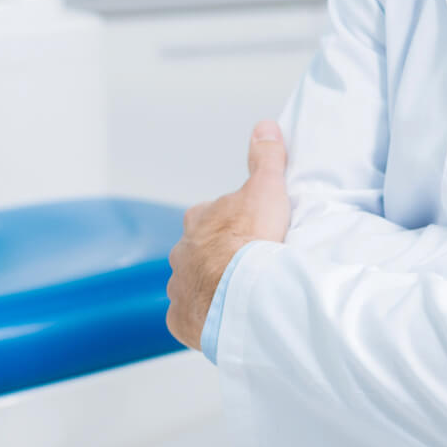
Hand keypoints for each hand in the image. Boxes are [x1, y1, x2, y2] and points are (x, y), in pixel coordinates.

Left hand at [166, 120, 292, 350]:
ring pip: (193, 286)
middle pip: (198, 252)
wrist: (243, 292)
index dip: (229, 222)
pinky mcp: (183, 320)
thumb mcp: (266, 188)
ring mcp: (180, 288)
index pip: (209, 216)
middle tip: (247, 266)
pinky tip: (225, 319)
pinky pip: (192, 318)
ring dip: (211, 288)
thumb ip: (265, 158)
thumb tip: (264, 127)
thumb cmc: (252, 240)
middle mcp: (182, 254)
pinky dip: (205, 319)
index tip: (248, 231)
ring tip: (240, 296)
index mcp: (198, 221)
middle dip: (217, 257)